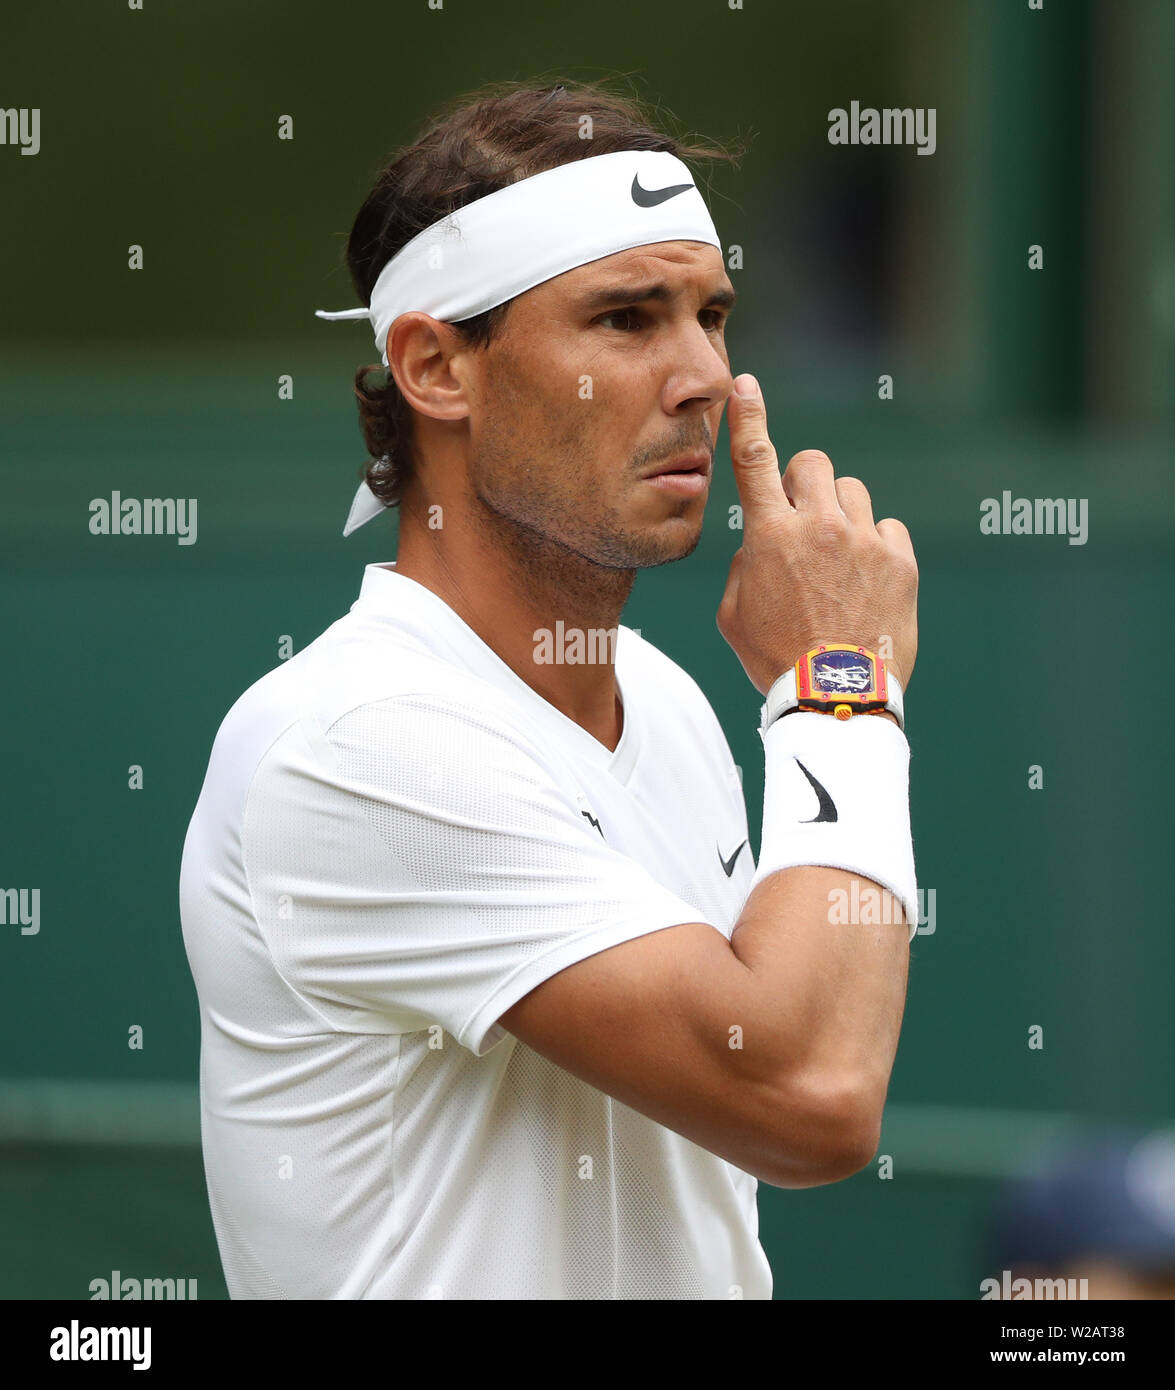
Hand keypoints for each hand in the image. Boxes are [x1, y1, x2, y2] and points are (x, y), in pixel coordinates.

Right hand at [716, 374, 917, 693]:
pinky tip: (866, 583)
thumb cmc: (776, 659)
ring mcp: (864, 540)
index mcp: (769, 536)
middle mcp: (819, 526)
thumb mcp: (733, 614)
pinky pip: (886, 528)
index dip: (748, 417)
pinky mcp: (900, 559)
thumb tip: (764, 541)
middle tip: (803, 520)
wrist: (837, 697)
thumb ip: (746, 564)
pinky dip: (875, 546)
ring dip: (841, 516)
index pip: (753, 459)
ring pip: (852, 492)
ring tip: (838, 564)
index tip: (746, 385)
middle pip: (812, 462)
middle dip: (804, 482)